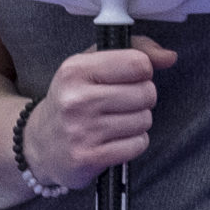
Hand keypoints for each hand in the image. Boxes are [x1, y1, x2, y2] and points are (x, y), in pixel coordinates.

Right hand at [19, 37, 176, 189]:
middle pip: (146, 93)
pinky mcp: (88, 157)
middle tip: (121, 103)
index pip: (137, 63)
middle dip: (142, 98)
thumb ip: (135, 51)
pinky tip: (114, 140)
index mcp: (75, 69)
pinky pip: (138, 145)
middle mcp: (76, 99)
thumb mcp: (93, 65)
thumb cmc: (74, 98)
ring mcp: (81, 130)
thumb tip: (169, 57)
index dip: (143, 71)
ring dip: (137, 122)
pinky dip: (133, 143)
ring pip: (144, 120)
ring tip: (115, 122)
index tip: (129, 78)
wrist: (40, 143)